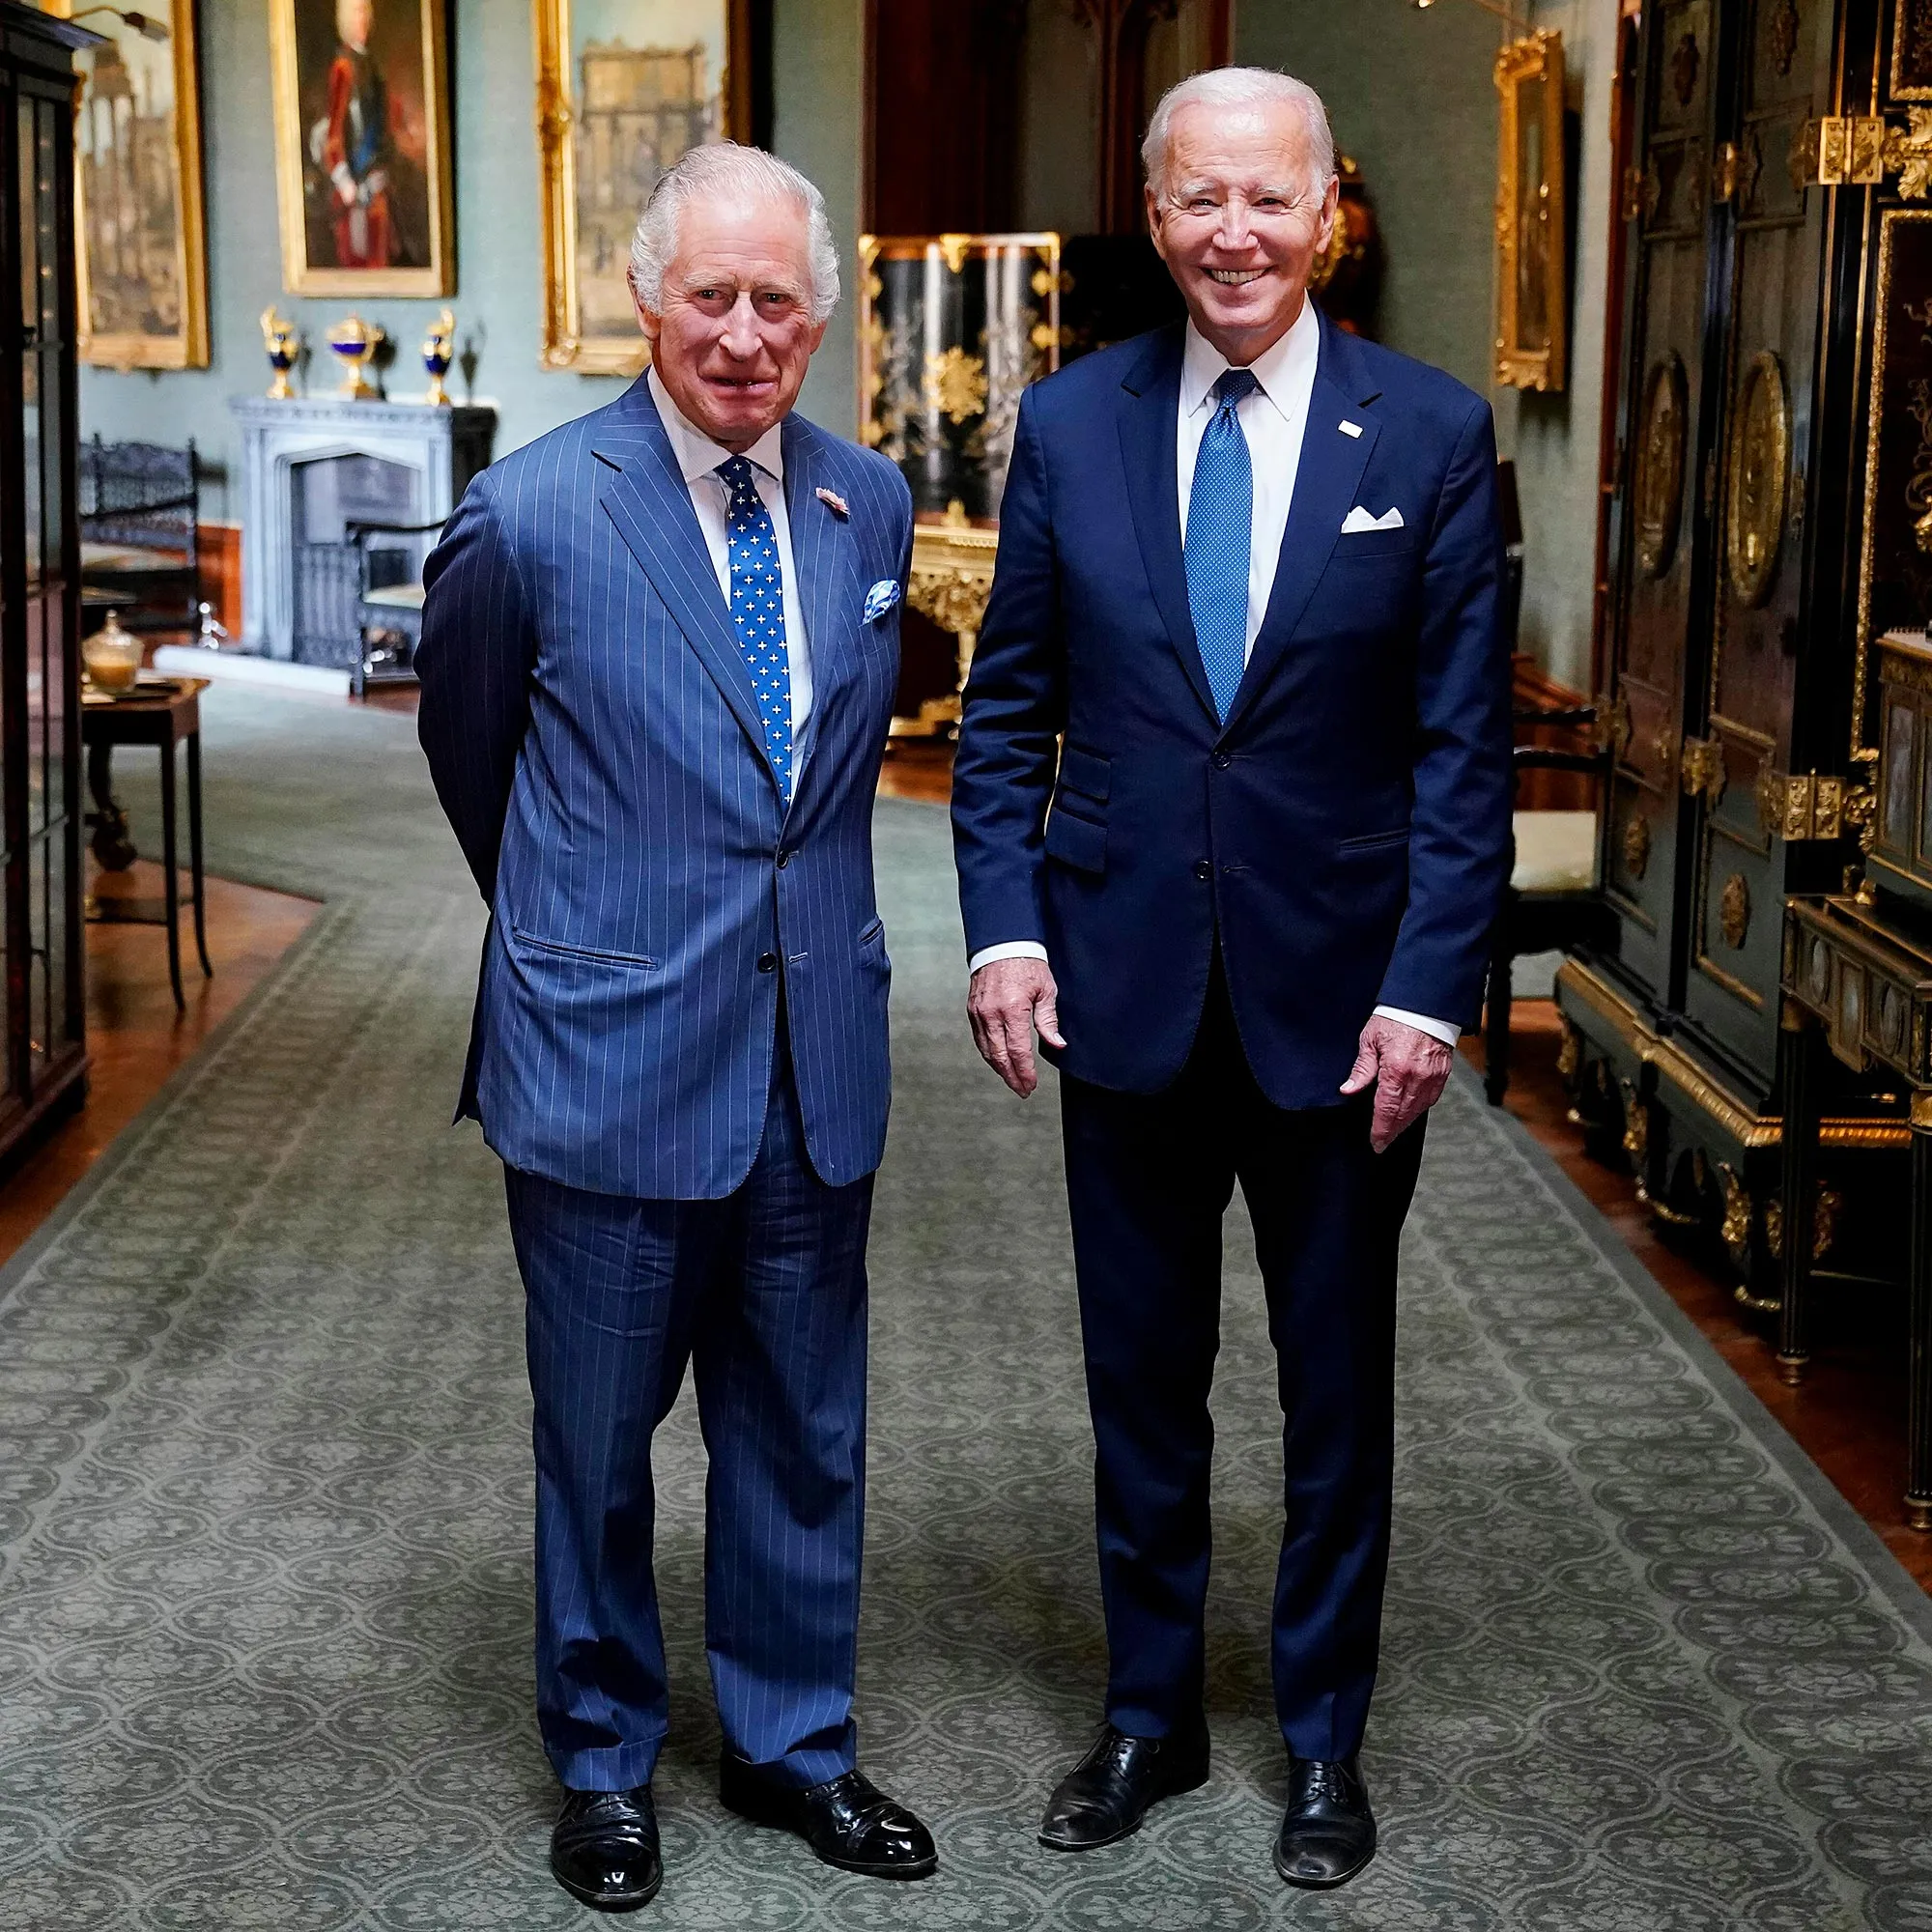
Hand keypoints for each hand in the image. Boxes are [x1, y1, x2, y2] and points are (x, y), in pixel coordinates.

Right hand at [967, 956, 1064, 1097]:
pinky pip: (980, 1039)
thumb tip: (1057, 1045)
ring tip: (1012, 1080)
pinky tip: (998, 1061)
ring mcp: (978, 1013)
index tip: (1031, 1084)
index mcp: (1012, 1009)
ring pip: (986, 1050)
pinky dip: (989, 1054)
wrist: (1002, 944)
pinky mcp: (972, 1010)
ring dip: (999, 1068)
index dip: (1025, 1071)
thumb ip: (1048, 1021)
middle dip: (1011, 1076)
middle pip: (999, 1056)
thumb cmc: (1027, 964)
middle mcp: (991, 1013)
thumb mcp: (1046, 991)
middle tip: (1022, 1090)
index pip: (1018, 1050)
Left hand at [1340, 1014, 1453, 1152]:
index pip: (1386, 1109)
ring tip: (1393, 1131)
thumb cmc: (1397, 1017)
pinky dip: (1419, 1109)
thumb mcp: (1370, 1040)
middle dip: (1391, 1131)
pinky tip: (1409, 1112)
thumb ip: (1361, 1069)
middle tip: (1381, 1142)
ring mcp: (1433, 1077)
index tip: (1375, 1142)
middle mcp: (1417, 1077)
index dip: (1380, 1129)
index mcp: (1397, 1069)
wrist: (1425, 1004)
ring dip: (1405, 1123)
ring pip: (1418, 1110)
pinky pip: (1431, 1099)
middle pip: (1403, 1115)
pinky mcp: (1442, 1074)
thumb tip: (1348, 1090)